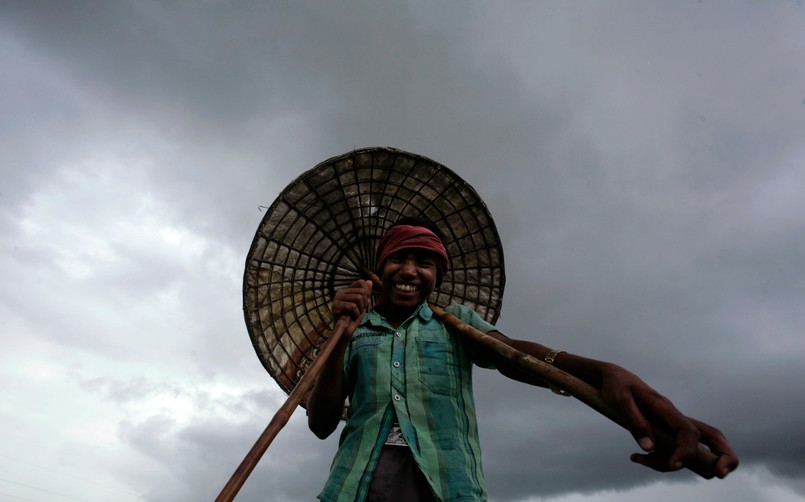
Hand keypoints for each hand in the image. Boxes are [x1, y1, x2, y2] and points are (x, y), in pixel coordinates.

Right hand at [332, 279, 372, 333]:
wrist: (346, 331)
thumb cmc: (353, 318)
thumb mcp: (363, 304)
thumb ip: (366, 293)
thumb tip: (370, 281)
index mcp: (346, 290)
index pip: (361, 282)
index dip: (367, 293)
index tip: (365, 303)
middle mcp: (340, 292)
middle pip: (362, 291)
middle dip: (365, 303)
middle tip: (360, 311)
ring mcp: (337, 299)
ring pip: (358, 298)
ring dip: (361, 309)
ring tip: (356, 314)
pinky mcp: (335, 306)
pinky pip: (352, 306)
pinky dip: (356, 313)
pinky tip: (352, 317)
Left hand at [598, 364, 738, 477]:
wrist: (614, 378)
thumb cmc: (617, 386)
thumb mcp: (620, 401)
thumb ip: (635, 423)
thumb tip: (649, 448)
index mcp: (665, 408)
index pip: (688, 430)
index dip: (687, 450)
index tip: (675, 465)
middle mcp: (675, 417)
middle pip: (712, 435)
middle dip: (723, 456)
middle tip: (718, 474)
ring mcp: (673, 425)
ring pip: (694, 447)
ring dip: (673, 462)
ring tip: (642, 460)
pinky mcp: (666, 431)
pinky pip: (674, 450)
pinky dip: (660, 459)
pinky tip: (637, 458)